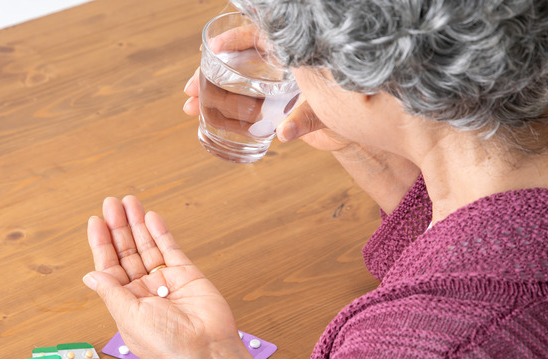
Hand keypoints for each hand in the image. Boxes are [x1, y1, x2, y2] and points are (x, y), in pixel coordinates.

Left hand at [83, 196, 237, 358]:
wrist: (205, 351)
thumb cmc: (167, 345)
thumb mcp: (129, 317)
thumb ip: (111, 292)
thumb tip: (91, 275)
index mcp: (126, 303)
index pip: (109, 267)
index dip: (101, 244)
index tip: (95, 221)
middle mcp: (144, 291)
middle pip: (127, 252)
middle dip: (118, 227)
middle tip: (111, 203)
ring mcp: (166, 281)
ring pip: (147, 247)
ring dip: (137, 224)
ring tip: (129, 202)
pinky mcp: (187, 275)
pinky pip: (170, 249)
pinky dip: (161, 232)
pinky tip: (150, 217)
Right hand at [182, 27, 418, 212]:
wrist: (359, 131)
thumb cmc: (349, 112)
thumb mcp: (325, 111)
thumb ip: (305, 119)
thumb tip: (283, 132)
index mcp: (295, 56)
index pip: (259, 36)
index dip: (235, 39)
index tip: (215, 48)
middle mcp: (280, 68)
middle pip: (237, 63)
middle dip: (208, 74)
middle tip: (188, 89)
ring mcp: (273, 87)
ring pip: (234, 83)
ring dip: (210, 93)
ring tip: (189, 106)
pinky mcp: (271, 106)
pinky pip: (242, 102)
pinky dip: (222, 109)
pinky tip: (203, 115)